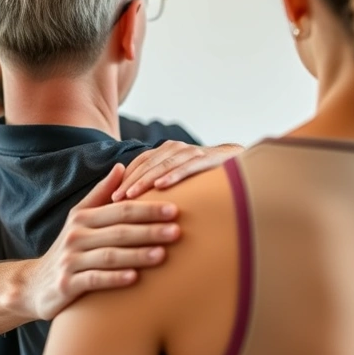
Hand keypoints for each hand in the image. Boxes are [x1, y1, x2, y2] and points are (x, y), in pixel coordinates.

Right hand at [23, 163, 181, 320]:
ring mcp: (70, 260)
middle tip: (177, 231)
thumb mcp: (79, 218)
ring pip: (109, 255)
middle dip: (149, 230)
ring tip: (162, 255)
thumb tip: (121, 167)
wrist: (35, 284)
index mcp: (82, 217)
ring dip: (136, 254)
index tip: (175, 209)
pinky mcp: (66, 285)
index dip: (147, 209)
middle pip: (118, 231)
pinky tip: (134, 278)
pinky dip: (114, 278)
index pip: (120, 210)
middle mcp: (75, 236)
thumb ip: (100, 194)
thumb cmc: (69, 248)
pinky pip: (94, 279)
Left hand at [115, 142, 244, 200]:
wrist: (244, 168)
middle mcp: (176, 148)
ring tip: (131, 195)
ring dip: (145, 180)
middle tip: (114, 200)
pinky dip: (173, 176)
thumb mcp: (179, 179)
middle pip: (147, 164)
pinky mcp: (207, 158)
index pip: (139, 163)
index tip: (109, 197)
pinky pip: (187, 167)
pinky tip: (161, 187)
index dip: (124, 178)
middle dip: (129, 182)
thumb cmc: (206, 179)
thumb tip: (134, 206)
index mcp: (166, 151)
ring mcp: (191, 152)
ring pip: (162, 165)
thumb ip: (160, 185)